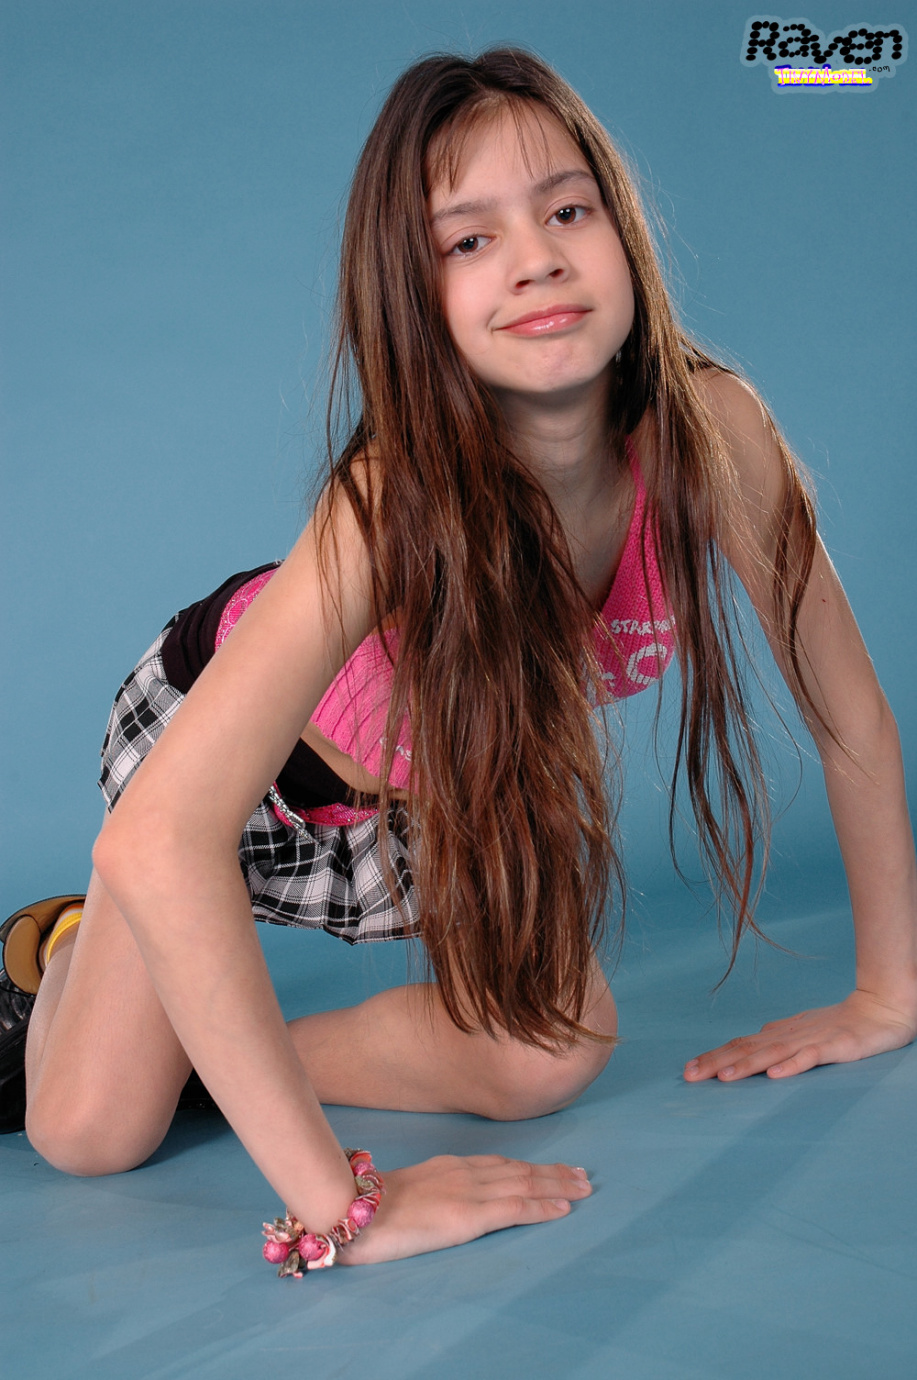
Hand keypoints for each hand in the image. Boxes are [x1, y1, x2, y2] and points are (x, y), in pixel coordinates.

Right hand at [341, 1154, 590, 1264]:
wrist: (352, 1210)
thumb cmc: (367, 1206)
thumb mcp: (403, 1190)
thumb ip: (425, 1191)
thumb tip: (433, 1202)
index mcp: (448, 1166)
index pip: (499, 1164)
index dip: (529, 1166)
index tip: (554, 1167)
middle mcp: (464, 1172)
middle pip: (519, 1170)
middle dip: (553, 1173)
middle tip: (584, 1175)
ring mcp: (469, 1192)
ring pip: (525, 1184)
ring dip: (558, 1186)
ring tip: (584, 1187)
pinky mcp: (469, 1216)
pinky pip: (515, 1209)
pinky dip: (542, 1207)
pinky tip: (563, 1209)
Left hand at [683, 988, 916, 1082]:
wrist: (880, 1008)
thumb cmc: (838, 1023)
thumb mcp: (801, 1032)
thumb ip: (776, 1040)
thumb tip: (748, 1046)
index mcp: (779, 1033)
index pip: (740, 1045)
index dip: (714, 1056)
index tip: (689, 1069)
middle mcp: (789, 1035)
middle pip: (748, 1049)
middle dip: (717, 1063)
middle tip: (690, 1076)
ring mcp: (811, 1040)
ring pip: (773, 1053)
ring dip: (746, 1065)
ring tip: (723, 1077)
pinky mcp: (835, 1047)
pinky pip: (811, 1058)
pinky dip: (791, 1065)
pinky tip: (775, 1075)